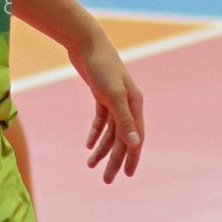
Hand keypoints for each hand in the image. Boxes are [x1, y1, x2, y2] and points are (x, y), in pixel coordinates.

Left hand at [74, 37, 144, 183]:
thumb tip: (135, 144)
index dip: (132, 157)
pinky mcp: (101, 93)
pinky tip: (88, 144)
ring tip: (90, 165)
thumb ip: (124, 119)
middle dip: (115, 159)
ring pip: (111, 130)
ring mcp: (115, 98)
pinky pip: (101, 119)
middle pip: (123, 137)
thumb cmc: (101, 67)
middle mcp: (128, 103)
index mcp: (135, 104)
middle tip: (106, 180)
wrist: (86, 42)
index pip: (135, 138)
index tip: (127, 176)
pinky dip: (96, 132)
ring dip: (102, 149)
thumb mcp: (113, 95)